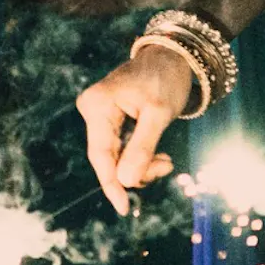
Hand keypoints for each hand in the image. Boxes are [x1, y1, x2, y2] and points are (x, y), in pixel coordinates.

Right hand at [75, 43, 192, 215]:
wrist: (172, 56)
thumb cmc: (165, 80)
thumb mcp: (159, 115)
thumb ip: (142, 148)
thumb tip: (124, 181)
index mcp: (97, 106)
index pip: (100, 155)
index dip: (111, 184)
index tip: (123, 208)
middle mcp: (92, 110)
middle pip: (108, 158)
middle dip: (136, 170)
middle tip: (167, 166)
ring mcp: (100, 114)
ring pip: (116, 156)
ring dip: (141, 165)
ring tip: (166, 160)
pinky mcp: (110, 118)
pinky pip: (121, 148)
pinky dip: (140, 156)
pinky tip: (158, 154)